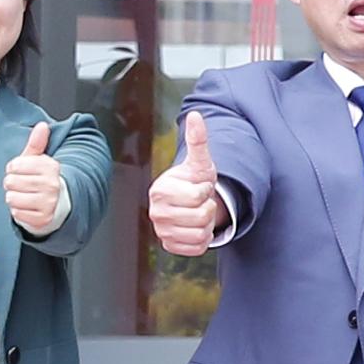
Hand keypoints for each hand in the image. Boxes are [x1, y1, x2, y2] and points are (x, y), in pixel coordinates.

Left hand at [2, 120, 64, 237]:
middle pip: (11, 182)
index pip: (14, 166)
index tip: (21, 172)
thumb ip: (37, 142)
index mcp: (50, 167)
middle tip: (21, 185)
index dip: (13, 169)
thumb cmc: (43, 180)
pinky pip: (17, 213)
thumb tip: (42, 125)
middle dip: (12, 184)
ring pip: (12, 198)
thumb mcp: (39, 160)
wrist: (59, 204)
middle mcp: (51, 184)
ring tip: (24, 196)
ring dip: (14, 198)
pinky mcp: (43, 219)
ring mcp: (48, 203)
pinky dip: (18, 211)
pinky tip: (27, 207)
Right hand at [149, 111, 228, 256]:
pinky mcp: (170, 247)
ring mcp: (162, 232)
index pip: (197, 196)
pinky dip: (202, 239)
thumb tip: (196, 115)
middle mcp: (156, 213)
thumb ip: (198, 140)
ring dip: (207, 225)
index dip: (205, 191)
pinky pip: (197, 248)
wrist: (191, 203)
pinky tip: (195, 227)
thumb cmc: (194, 181)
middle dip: (208, 208)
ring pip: (201, 234)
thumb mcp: (200, 162)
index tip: (198, 187)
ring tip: (198, 214)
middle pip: (201, 217)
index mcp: (160, 191)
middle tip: (200, 202)